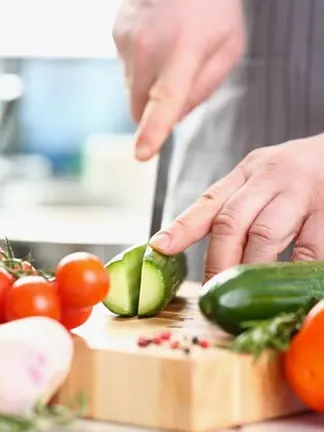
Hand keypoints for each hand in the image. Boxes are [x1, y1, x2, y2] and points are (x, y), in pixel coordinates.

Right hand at [113, 0, 245, 160]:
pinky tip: (156, 43)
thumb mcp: (229, 47)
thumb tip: (174, 117)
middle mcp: (147, 47)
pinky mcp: (116, 37)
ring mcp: (126, 42)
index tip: (142, 153)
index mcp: (182, 50)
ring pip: (131, 91)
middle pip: (139, 108)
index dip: (153, 130)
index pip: (164, 99)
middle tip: (178, 80)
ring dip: (149, 86)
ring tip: (169, 52)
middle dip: (155, 108)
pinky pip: (126, 70)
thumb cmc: (213, 6)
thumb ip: (204, 89)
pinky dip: (141, 67)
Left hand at [150, 135, 323, 281]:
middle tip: (213, 289)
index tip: (159, 247)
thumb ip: (235, 206)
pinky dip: (295, 269)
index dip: (182, 227)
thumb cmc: (298, 175)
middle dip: (218, 261)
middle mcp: (270, 177)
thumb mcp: (262, 178)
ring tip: (244, 292)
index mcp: (247, 172)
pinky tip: (286, 284)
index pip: (208, 201)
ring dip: (250, 269)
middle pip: (231, 222)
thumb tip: (203, 251)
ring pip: (266, 236)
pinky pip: (310, 248)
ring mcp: (302, 192)